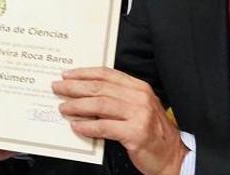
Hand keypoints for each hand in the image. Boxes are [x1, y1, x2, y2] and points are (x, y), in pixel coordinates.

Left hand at [53, 67, 187, 174]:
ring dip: (77, 106)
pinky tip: (76, 126)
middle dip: (74, 87)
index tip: (66, 75)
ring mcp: (140, 115)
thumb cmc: (150, 132)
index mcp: (139, 88)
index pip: (107, 74)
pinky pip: (105, 127)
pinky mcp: (136, 133)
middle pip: (100, 88)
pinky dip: (88, 126)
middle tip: (57, 88)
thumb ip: (115, 98)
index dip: (84, 73)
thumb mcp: (135, 108)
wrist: (172, 156)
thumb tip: (82, 93)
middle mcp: (140, 98)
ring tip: (63, 108)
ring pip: (100, 105)